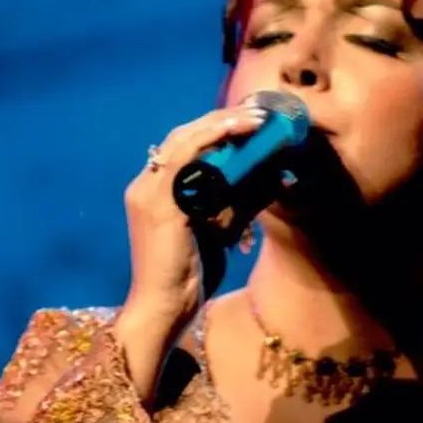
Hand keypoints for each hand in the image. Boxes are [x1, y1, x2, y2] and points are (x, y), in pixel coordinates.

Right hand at [118, 104, 267, 348]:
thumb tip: (276, 175)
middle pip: (185, 136)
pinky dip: (213, 140)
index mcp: (156, 191)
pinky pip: (185, 159)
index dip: (219, 129)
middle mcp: (146, 185)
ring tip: (256, 118)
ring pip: (185, 140)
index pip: (186, 147)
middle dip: (224, 120)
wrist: (167, 309)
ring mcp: (148, 192)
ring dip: (223, 124)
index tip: (253, 121)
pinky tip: (239, 133)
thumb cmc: (192, 276)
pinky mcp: (157, 203)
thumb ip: (244, 201)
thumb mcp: (224, 230)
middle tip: (261, 112)